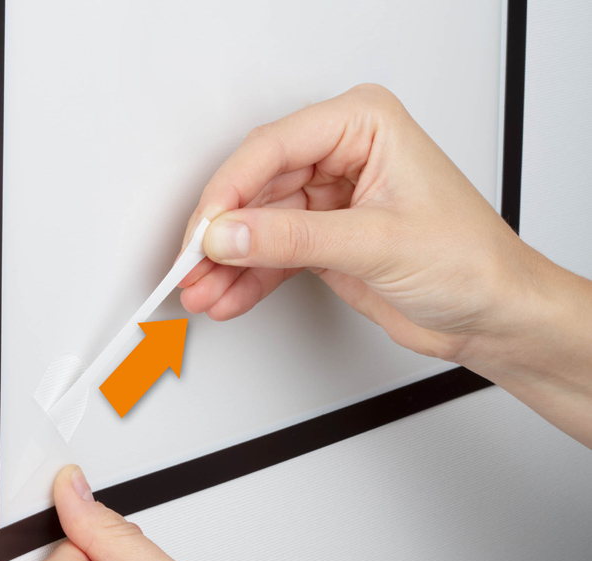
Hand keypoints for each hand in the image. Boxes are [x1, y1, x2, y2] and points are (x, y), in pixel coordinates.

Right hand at [179, 83, 527, 360]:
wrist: (491, 313)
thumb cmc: (469, 260)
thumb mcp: (376, 242)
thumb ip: (295, 239)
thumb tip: (230, 234)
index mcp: (364, 125)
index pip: (274, 149)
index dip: (229, 193)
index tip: (203, 232)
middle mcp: (343, 156)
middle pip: (256, 188)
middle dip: (221, 234)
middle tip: (191, 267)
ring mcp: (331, 201)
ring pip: (258, 226)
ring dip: (227, 263)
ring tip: (201, 291)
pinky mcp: (324, 241)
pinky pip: (272, 256)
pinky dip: (248, 280)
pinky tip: (227, 297)